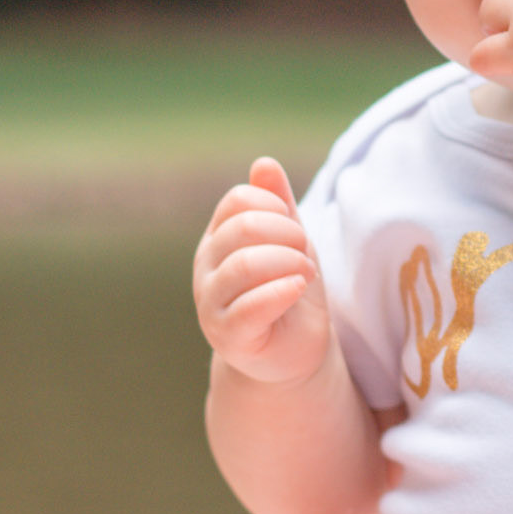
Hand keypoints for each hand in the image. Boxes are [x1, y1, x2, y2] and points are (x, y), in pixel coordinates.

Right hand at [193, 157, 330, 384]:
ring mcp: (211, 304)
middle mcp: (206, 268)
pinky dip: (282, 291)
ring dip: (289, 263)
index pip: (238, 201)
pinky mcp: (228, 336)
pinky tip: (299, 288)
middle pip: (242, 229)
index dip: (276, 207)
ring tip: (306, 274)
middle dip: (288, 235)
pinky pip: (251, 307)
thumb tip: (264, 162)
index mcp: (218, 238)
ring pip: (245, 265)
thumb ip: (278, 204)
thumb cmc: (289, 289)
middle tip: (306, 255)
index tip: (297, 231)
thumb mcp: (290, 241)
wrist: (292, 351)